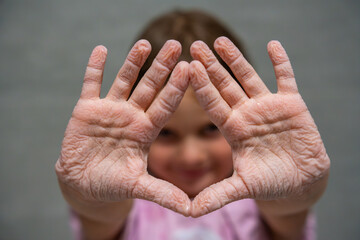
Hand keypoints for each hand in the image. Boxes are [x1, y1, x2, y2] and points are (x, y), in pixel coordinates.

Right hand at [55, 40, 190, 215]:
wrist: (85, 183)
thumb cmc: (113, 184)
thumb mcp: (137, 187)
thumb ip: (162, 193)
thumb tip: (191, 209)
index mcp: (146, 131)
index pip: (165, 105)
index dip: (177, 88)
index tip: (190, 69)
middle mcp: (131, 116)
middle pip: (150, 87)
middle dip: (162, 67)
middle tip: (176, 45)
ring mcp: (110, 110)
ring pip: (124, 81)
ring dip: (133, 62)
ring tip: (145, 43)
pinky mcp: (87, 109)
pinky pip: (91, 84)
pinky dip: (94, 68)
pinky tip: (101, 49)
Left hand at [189, 37, 329, 216]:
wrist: (299, 181)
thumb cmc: (269, 183)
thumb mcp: (243, 188)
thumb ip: (218, 195)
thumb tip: (188, 212)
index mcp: (233, 129)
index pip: (212, 103)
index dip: (201, 86)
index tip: (188, 68)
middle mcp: (246, 113)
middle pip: (225, 85)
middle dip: (211, 66)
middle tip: (195, 44)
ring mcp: (267, 106)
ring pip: (249, 77)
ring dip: (237, 59)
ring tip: (221, 40)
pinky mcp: (291, 103)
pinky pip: (286, 78)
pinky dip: (281, 62)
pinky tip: (273, 45)